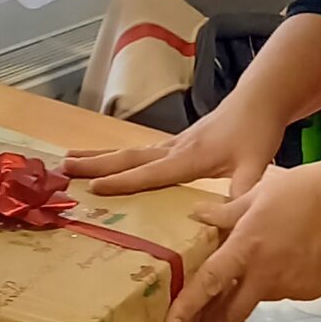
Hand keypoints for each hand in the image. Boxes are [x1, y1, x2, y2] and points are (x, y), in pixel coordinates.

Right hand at [64, 97, 285, 201]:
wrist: (259, 100)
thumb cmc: (257, 132)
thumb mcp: (256, 165)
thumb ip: (244, 192)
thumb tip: (233, 222)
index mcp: (189, 158)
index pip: (150, 173)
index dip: (123, 182)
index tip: (92, 189)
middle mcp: (173, 149)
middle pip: (127, 158)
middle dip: (94, 165)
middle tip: (61, 168)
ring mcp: (171, 144)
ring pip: (127, 152)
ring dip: (97, 158)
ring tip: (66, 160)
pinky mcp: (174, 143)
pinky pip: (138, 152)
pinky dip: (115, 157)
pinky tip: (101, 160)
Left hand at [169, 134, 320, 321]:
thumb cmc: (309, 187)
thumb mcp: (261, 192)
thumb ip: (227, 212)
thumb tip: (198, 217)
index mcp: (248, 247)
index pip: (210, 283)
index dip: (187, 308)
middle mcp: (267, 274)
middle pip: (231, 316)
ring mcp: (293, 286)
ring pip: (262, 294)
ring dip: (255, 287)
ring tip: (279, 250)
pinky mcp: (314, 291)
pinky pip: (288, 289)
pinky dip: (284, 277)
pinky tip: (300, 252)